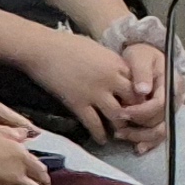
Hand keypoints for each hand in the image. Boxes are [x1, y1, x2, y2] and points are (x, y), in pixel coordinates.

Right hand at [21, 30, 138, 144]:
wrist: (43, 49)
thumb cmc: (68, 44)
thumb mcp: (99, 50)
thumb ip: (112, 64)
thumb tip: (119, 74)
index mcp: (117, 63)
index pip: (140, 84)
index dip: (142, 95)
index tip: (142, 103)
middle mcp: (111, 79)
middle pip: (133, 101)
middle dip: (137, 112)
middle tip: (136, 121)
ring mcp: (95, 93)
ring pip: (117, 115)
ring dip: (120, 126)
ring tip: (121, 133)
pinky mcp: (78, 103)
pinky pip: (94, 123)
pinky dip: (100, 134)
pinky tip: (102, 139)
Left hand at [111, 43, 175, 152]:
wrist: (145, 57)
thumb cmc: (142, 55)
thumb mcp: (140, 57)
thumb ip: (141, 72)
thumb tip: (142, 90)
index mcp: (171, 82)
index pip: (160, 104)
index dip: (140, 112)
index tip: (121, 112)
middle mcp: (175, 98)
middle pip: (161, 121)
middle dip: (138, 127)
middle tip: (117, 128)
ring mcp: (171, 108)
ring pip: (161, 131)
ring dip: (141, 137)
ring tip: (121, 136)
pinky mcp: (164, 115)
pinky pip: (160, 133)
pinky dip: (149, 142)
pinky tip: (137, 148)